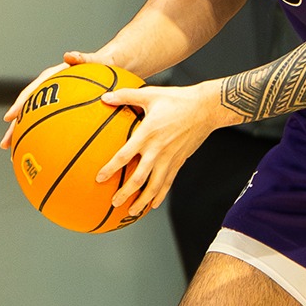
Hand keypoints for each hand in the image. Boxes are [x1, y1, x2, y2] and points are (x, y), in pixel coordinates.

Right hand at [0, 50, 107, 149]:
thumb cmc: (101, 63)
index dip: (20, 104)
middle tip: (5, 144)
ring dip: (25, 136)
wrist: (108, 66)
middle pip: (28, 110)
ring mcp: (55, 102)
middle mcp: (50, 90)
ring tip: (16, 154)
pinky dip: (45, 138)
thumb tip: (69, 55)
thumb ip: (82, 58)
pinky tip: (43, 154)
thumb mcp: (93, 60)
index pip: (32, 91)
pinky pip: (51, 125)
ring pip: (35, 120)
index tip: (10, 117)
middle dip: (15, 128)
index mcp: (53, 77)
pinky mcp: (63, 111)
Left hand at [91, 82, 239, 218]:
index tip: (99, 178)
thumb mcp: (150, 94)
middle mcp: (158, 149)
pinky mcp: (179, 161)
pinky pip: (169, 182)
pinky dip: (160, 195)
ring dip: (142, 200)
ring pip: (154, 185)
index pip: (125, 155)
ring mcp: (170, 158)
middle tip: (114, 202)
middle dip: (125, 192)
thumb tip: (105, 97)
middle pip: (139, 177)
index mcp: (147, 133)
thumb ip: (126, 96)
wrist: (206, 108)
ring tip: (131, 211)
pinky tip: (153, 204)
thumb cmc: (178, 99)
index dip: (111, 168)